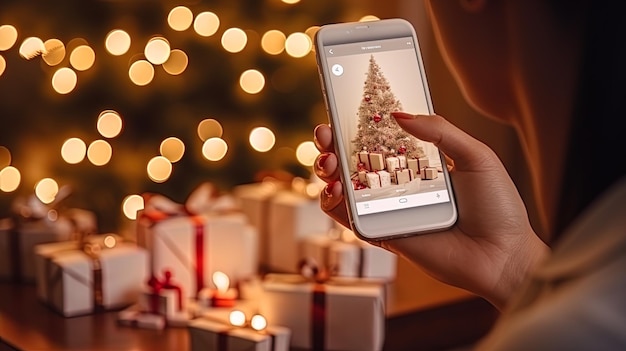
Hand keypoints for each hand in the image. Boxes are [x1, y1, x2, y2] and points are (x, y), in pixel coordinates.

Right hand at [313, 112, 548, 308]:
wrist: (502, 256)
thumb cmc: (497, 207)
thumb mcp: (476, 156)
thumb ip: (440, 131)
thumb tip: (400, 114)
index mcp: (418, 161)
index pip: (379, 137)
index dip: (357, 124)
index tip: (341, 109)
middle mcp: (398, 183)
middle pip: (353, 159)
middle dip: (332, 143)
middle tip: (326, 133)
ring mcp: (387, 208)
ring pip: (343, 186)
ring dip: (326, 170)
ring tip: (329, 161)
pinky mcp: (381, 233)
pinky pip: (348, 217)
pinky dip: (333, 202)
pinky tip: (337, 188)